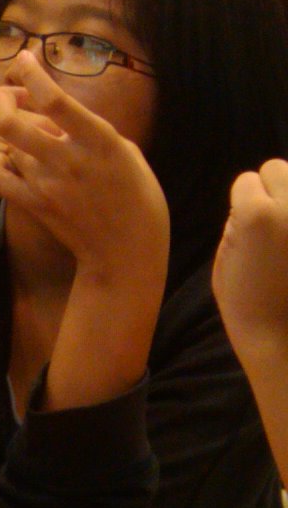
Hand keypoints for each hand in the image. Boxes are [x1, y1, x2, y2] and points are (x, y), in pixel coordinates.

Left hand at [0, 54, 168, 289]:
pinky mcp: (35, 205)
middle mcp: (69, 160)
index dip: (33, 75)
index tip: (24, 58)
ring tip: (21, 134)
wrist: (126, 249)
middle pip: (11, 122)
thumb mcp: (124, 151)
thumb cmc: (135, 194)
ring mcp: (48, 184)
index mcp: (100, 140)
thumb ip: (90, 129)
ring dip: (8, 134)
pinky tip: (8, 162)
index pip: (56, 101)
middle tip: (7, 94)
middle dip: (1, 99)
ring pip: (6, 146)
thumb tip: (59, 109)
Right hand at [213, 160, 287, 361]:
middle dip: (271, 191)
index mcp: (255, 215)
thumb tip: (252, 198)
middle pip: (278, 169)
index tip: (244, 230)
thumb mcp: (224, 259)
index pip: (246, 180)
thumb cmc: (246, 306)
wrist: (286, 339)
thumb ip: (237, 221)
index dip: (241, 203)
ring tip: (284, 236)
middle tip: (270, 226)